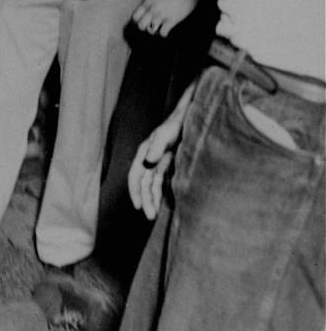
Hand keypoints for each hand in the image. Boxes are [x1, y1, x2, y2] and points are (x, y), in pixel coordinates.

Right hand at [127, 83, 193, 219]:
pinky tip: (169, 203)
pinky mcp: (172, 162)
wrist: (195, 114)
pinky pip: (165, 181)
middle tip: (150, 216)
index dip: (135, 191)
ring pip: (154, 184)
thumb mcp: (168, 133)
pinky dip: (165, 193)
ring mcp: (161, 161)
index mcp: (146, 151)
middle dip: (146, 200)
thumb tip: (147, 164)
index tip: (138, 207)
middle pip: (145, 183)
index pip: (135, 175)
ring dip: (154, 198)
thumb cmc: (180, 122)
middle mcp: (151, 158)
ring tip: (156, 214)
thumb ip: (157, 147)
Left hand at [132, 0, 198, 36]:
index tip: (144, 20)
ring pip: (150, 31)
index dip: (137, 21)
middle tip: (151, 25)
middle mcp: (152, 9)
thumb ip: (148, 3)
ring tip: (159, 27)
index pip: (134, 17)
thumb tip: (143, 13)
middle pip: (140, 26)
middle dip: (145, 28)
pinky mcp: (171, 20)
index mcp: (147, 2)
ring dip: (155, 31)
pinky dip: (164, 33)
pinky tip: (167, 29)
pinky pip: (162, 33)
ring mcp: (162, 15)